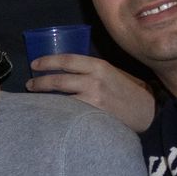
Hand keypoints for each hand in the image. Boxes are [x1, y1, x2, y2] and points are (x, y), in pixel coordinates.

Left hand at [28, 55, 156, 132]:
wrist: (147, 112)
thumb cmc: (126, 91)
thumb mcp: (111, 73)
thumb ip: (90, 70)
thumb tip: (63, 70)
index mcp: (99, 66)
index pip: (67, 60)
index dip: (48, 61)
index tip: (34, 64)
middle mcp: (94, 80)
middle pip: (59, 80)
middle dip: (40, 82)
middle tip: (30, 84)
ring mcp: (93, 99)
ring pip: (61, 97)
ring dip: (45, 98)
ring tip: (36, 98)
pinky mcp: (93, 115)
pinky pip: (69, 112)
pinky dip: (57, 111)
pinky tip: (50, 112)